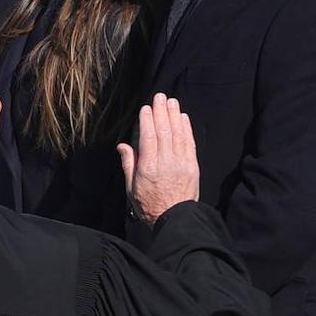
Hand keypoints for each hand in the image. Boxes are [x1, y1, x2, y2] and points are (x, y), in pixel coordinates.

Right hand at [117, 93, 199, 225]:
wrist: (174, 219)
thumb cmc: (148, 204)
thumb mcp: (131, 187)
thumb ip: (129, 163)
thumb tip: (123, 145)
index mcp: (147, 168)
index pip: (148, 138)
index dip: (147, 120)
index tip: (146, 107)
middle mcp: (165, 163)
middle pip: (164, 131)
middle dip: (161, 112)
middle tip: (160, 96)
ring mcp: (181, 164)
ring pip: (177, 134)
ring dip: (174, 116)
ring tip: (171, 101)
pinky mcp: (192, 166)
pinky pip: (189, 143)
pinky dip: (186, 128)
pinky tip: (183, 117)